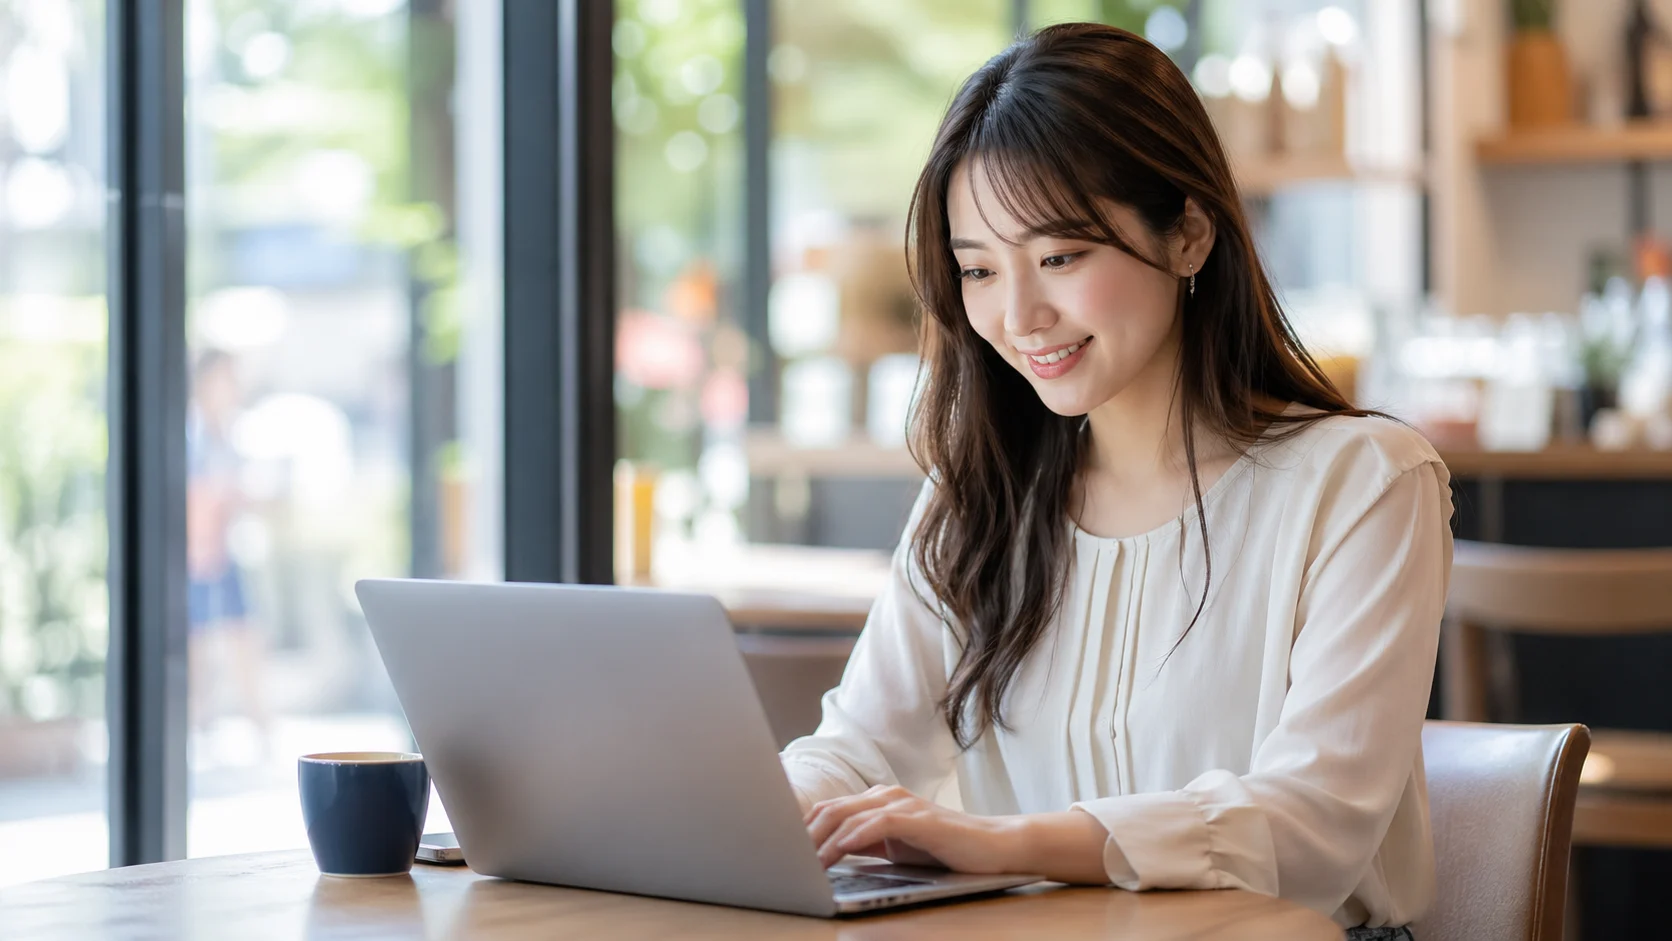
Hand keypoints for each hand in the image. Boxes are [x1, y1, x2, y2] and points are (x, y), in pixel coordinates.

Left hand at [804, 785, 1024, 871]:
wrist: (991, 846)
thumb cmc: (943, 849)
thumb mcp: (894, 848)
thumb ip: (865, 844)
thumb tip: (826, 854)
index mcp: (877, 801)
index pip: (830, 810)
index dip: (803, 828)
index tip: (783, 849)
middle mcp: (886, 796)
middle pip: (832, 810)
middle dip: (806, 835)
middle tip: (786, 858)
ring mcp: (903, 804)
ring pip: (851, 815)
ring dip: (824, 840)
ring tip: (806, 861)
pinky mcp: (919, 818)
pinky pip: (879, 823)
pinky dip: (856, 836)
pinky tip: (840, 849)